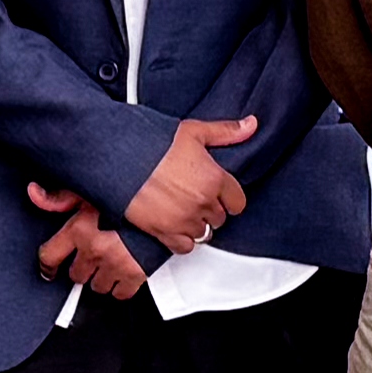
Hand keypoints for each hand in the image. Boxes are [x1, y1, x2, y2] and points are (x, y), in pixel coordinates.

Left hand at [27, 182, 146, 299]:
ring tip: (110, 262)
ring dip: (102, 278)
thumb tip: (34, 193)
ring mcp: (115, 264)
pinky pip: (121, 294)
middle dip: (82, 268)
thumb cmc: (130, 195)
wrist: (169, 203)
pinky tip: (124, 273)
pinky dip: (122, 287)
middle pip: (76, 275)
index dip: (47, 266)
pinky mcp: (136, 274)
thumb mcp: (92, 190)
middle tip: (92, 256)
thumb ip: (60, 197)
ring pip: (98, 286)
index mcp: (80, 229)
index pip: (50, 256)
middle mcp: (95, 249)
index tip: (49, 270)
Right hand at [123, 115, 258, 248]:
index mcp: (215, 179)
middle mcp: (203, 202)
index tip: (219, 194)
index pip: (238, 202)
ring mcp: (185, 219)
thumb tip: (251, 125)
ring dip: (196, 225)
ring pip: (203, 233)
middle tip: (195, 199)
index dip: (228, 199)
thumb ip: (226, 132)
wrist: (119, 158)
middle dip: (210, 210)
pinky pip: (185, 247)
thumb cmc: (153, 144)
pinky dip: (182, 240)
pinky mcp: (165, 232)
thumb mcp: (194, 131)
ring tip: (184, 211)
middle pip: (219, 218)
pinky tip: (175, 227)